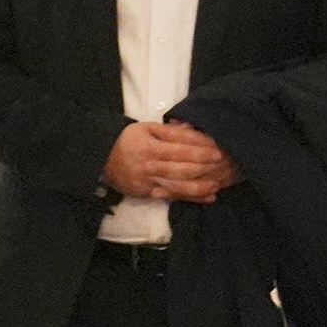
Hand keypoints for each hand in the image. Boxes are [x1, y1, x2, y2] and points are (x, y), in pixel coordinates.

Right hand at [103, 120, 239, 203]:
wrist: (102, 158)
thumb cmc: (128, 139)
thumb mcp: (146, 128)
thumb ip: (170, 130)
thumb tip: (193, 129)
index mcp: (151, 146)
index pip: (180, 148)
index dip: (201, 149)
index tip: (218, 149)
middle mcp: (150, 165)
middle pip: (182, 168)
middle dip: (205, 167)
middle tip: (224, 164)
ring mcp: (149, 181)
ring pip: (179, 185)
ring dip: (201, 185)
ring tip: (220, 182)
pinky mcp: (147, 193)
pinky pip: (173, 196)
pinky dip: (191, 198)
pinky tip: (208, 197)